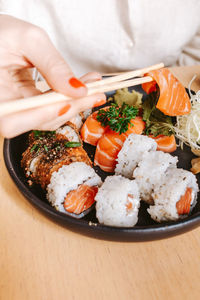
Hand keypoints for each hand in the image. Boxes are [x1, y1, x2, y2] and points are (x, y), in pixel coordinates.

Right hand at [0, 15, 104, 137]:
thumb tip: (78, 90)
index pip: (14, 120)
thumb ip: (53, 65)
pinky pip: (47, 108)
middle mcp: (3, 107)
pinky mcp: (25, 105)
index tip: (70, 101)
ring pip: (46, 117)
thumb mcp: (28, 40)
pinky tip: (82, 87)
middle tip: (95, 93)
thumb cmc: (1, 31)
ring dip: (73, 103)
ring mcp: (15, 108)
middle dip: (69, 107)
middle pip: (36, 121)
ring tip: (93, 86)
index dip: (43, 115)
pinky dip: (66, 99)